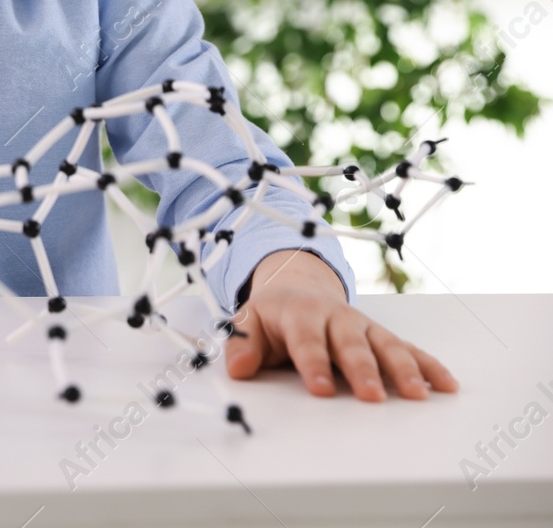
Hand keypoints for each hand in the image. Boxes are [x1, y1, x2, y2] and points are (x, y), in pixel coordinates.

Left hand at [224, 248, 458, 400]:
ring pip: (386, 345)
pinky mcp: (380, 336)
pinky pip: (408, 349)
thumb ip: (241, 345)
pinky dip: (428, 365)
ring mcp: (363, 326)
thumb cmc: (272, 316)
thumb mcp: (247, 323)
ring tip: (418, 395)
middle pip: (351, 344)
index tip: (321, 390)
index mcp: (300, 313)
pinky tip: (446, 385)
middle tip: (373, 397)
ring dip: (403, 369)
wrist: (295, 288)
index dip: (313, 364)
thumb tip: (238, 369)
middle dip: (363, 370)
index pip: (307, 340)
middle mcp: (336, 317)